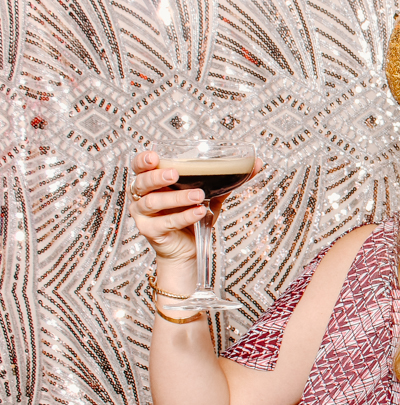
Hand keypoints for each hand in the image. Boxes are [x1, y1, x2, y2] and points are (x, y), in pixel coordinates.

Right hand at [128, 151, 262, 262]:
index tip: (154, 156)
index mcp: (152, 182)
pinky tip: (199, 212)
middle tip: (176, 174)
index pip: (139, 166)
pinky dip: (184, 216)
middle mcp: (142, 197)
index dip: (143, 160)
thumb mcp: (209, 195)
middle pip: (142, 182)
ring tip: (198, 196)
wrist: (186, 248)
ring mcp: (143, 215)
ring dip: (177, 197)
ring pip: (153, 202)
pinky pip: (165, 223)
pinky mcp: (150, 231)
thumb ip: (226, 179)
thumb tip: (255, 164)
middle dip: (157, 176)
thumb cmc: (192, 216)